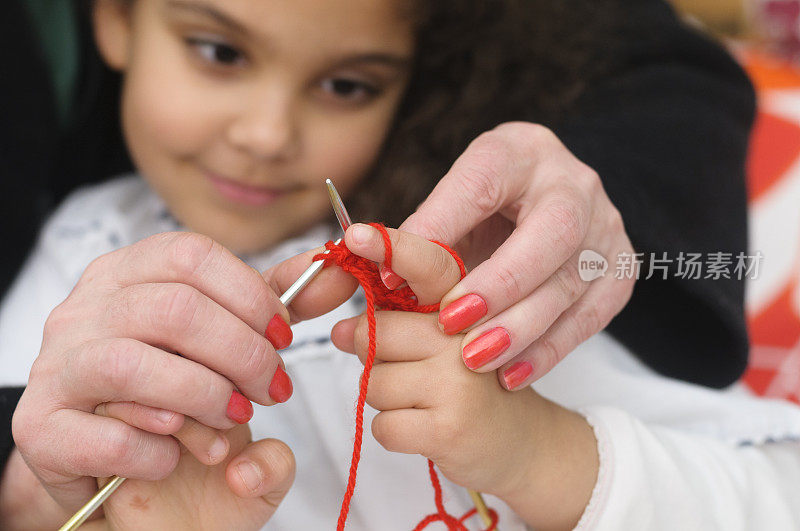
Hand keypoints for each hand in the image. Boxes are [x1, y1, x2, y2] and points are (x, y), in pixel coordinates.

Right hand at [11, 232, 294, 514]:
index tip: (284, 335)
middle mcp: (84, 309)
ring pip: (137, 367)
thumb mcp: (225, 339)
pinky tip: (174, 454)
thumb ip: (272, 305)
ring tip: (234, 420)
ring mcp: (57, 365)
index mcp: (127, 273)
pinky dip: (159, 451)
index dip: (250, 294)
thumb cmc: (176, 390)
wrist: (112, 459)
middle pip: (176, 310)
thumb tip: (331, 268)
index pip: (192, 256)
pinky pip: (109, 436)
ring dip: (206, 400)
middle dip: (244, 355)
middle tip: (273, 389)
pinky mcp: (43, 427)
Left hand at [332, 225, 537, 494]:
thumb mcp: (438, 339)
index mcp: (466, 301)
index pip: (428, 265)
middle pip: (376, 333)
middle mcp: (469, 333)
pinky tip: (426, 428)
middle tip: (411, 370)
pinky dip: (392, 433)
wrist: (521, 442)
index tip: (357, 237)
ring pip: (373, 383)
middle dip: (373, 357)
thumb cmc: (468, 382)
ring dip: (385, 398)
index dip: (392, 248)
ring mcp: (461, 380)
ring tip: (425, 400)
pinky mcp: (451, 427)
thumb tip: (340, 330)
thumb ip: (391, 323)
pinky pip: (383, 426)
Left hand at [398, 122, 634, 388]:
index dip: (441, 227)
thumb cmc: (489, 208)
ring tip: (475, 360)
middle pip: (553, 232)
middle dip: (502, 283)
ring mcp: (606, 227)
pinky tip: (512, 374)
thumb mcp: (452, 205)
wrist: (547, 205)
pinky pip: (592, 316)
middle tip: (452, 324)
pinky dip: (549, 350)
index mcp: (520, 151)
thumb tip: (386, 272)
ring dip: (522, 328)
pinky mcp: (620, 269)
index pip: (482, 182)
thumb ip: (425, 232)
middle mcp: (574, 183)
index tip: (395, 272)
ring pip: (573, 281)